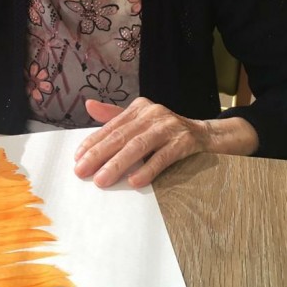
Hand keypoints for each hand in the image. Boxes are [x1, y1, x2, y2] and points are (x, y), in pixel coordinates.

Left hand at [74, 98, 258, 188]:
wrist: (209, 136)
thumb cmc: (169, 132)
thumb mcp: (142, 121)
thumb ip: (115, 117)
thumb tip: (88, 105)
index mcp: (139, 108)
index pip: (111, 127)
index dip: (92, 143)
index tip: (77, 159)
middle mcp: (153, 113)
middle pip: (121, 136)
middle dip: (98, 155)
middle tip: (82, 172)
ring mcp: (170, 127)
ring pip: (138, 146)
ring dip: (118, 164)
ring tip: (102, 180)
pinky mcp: (186, 142)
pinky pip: (163, 157)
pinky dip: (148, 169)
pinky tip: (135, 181)